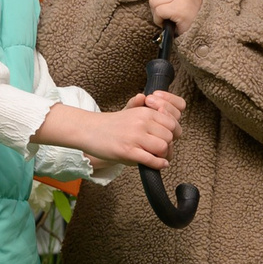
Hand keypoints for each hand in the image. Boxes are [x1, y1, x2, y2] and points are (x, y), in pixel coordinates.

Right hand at [36, 91, 182, 169]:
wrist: (88, 130)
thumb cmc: (111, 124)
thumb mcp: (130, 110)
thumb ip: (144, 107)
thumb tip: (148, 99)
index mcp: (144, 111)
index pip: (172, 122)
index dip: (173, 132)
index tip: (167, 138)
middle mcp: (141, 122)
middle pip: (170, 135)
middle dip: (169, 144)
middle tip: (162, 149)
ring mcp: (134, 137)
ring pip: (163, 146)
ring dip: (163, 154)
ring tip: (158, 156)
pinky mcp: (127, 151)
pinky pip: (151, 159)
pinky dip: (158, 164)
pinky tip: (159, 163)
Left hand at [143, 0, 201, 29]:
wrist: (200, 30)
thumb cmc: (187, 15)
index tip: (171, 2)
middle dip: (157, 3)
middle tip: (169, 12)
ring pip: (153, 1)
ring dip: (157, 12)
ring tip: (169, 16)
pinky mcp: (178, 9)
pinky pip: (157, 11)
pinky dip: (159, 19)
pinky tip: (168, 21)